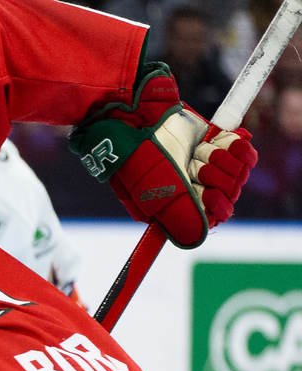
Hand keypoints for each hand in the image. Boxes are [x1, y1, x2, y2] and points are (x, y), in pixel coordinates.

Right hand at [71, 64, 258, 247]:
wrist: (138, 118)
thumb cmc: (139, 159)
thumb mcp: (156, 194)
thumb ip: (179, 219)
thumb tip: (197, 239)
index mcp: (177, 207)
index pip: (213, 217)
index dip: (216, 205)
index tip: (205, 192)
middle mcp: (194, 189)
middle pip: (229, 195)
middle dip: (216, 178)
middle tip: (194, 165)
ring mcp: (207, 165)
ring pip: (238, 174)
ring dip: (221, 160)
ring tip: (199, 151)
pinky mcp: (218, 143)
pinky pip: (245, 154)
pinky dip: (237, 147)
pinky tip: (221, 142)